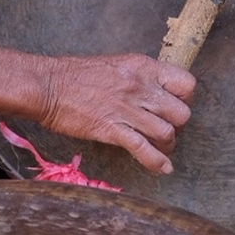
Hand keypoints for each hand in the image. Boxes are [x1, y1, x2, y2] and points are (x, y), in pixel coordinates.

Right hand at [36, 53, 194, 174]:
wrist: (48, 85)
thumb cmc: (76, 74)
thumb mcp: (116, 65)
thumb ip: (139, 77)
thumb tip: (153, 92)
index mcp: (142, 67)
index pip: (186, 83)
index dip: (185, 99)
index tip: (174, 106)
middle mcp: (140, 87)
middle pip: (181, 113)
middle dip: (177, 126)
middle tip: (165, 129)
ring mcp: (127, 109)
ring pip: (167, 134)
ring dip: (166, 146)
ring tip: (158, 148)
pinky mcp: (113, 130)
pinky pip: (144, 150)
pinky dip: (156, 163)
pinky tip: (161, 169)